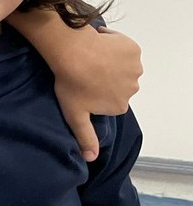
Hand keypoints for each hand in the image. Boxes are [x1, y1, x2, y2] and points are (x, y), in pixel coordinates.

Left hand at [54, 27, 141, 161]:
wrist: (73, 53)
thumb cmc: (71, 84)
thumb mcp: (75, 115)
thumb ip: (86, 137)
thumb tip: (91, 159)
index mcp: (120, 106)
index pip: (111, 102)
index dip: (97, 94)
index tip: (85, 87)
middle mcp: (132, 89)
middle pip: (120, 85)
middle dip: (107, 80)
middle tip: (87, 73)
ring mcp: (135, 68)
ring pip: (124, 68)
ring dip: (112, 64)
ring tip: (92, 60)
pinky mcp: (133, 50)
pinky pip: (126, 50)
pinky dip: (116, 47)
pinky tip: (100, 47)